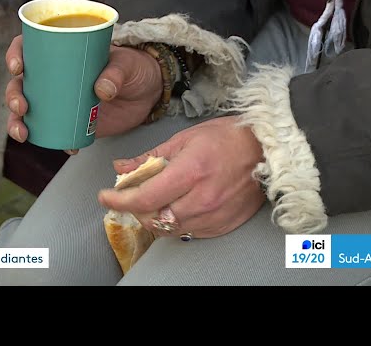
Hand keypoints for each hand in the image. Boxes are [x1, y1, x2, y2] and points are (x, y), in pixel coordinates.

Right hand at [5, 35, 162, 148]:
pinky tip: (66, 147)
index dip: (15, 55)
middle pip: (21, 84)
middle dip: (13, 96)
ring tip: (24, 133)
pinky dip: (56, 142)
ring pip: (28, 112)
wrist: (149, 92)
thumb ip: (116, 73)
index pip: (28, 48)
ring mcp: (60, 101)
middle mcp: (53, 76)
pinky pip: (54, 133)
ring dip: (18, 123)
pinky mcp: (72, 121)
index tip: (18, 67)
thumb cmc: (134, 68)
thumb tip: (102, 90)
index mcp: (61, 52)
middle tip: (22, 106)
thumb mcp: (127, 64)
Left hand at [97, 116, 266, 238]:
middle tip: (131, 195)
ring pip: (168, 229)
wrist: (266, 150)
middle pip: (153, 217)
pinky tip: (176, 206)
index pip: (144, 196)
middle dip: (135, 208)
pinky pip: (188, 232)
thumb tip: (121, 167)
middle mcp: (202, 199)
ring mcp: (214, 216)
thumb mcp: (184, 138)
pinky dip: (175, 222)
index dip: (119, 199)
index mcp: (191, 171)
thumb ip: (150, 157)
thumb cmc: (226, 138)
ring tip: (154, 199)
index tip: (105, 197)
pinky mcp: (223, 225)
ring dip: (153, 217)